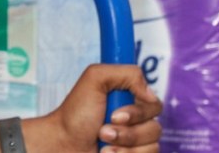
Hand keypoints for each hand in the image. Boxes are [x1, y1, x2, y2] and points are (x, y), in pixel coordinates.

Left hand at [24, 64, 161, 152]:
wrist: (62, 144)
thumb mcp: (95, 79)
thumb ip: (126, 73)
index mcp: (131, 101)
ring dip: (124, 147)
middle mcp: (137, 122)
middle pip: (155, 129)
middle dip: (127, 132)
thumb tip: (150, 94)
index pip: (154, 105)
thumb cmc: (76, 114)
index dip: (138, 112)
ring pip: (152, 147)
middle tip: (103, 131)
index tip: (115, 115)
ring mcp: (135, 143)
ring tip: (102, 143)